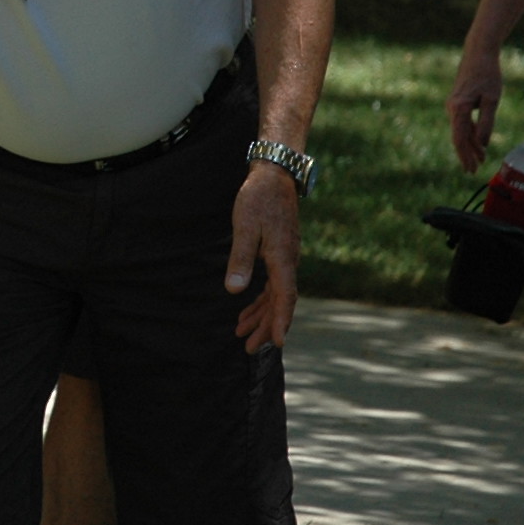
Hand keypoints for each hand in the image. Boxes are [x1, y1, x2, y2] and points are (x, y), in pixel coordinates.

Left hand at [227, 164, 301, 353]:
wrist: (273, 176)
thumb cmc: (258, 199)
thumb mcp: (245, 227)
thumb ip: (240, 258)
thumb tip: (235, 290)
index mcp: (283, 258)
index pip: (285, 297)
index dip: (281, 321)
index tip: (278, 343)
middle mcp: (288, 261)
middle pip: (280, 302)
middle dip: (266, 326)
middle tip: (249, 348)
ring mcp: (284, 258)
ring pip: (276, 295)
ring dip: (261, 316)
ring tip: (242, 334)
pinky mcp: (278, 254)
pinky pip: (272, 284)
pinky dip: (260, 300)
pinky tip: (246, 309)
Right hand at [446, 45, 503, 171]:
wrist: (478, 53)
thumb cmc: (487, 74)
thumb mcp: (492, 99)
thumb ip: (486, 122)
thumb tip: (483, 144)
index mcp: (459, 108)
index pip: (460, 139)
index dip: (465, 156)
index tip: (470, 169)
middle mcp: (452, 108)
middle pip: (458, 137)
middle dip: (466, 155)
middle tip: (473, 171)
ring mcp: (453, 105)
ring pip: (460, 131)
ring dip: (469, 145)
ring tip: (479, 160)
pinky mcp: (458, 102)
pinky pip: (462, 123)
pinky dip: (469, 134)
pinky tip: (477, 142)